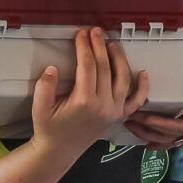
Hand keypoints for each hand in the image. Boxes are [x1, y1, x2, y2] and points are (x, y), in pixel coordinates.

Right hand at [30, 29, 148, 154]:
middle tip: (95, 32)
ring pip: (123, 79)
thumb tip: (52, 68)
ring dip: (119, 59)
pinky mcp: (119, 116)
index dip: (84, 47)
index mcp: (83, 101)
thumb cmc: (49, 129)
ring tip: (111, 44)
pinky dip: (142, 87)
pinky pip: (136, 101)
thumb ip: (44, 87)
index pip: (87, 66)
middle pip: (105, 68)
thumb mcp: (39, 108)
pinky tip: (142, 72)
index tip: (81, 34)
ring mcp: (114, 111)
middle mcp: (103, 105)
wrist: (60, 151)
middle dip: (99, 46)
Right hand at [127, 47, 182, 150]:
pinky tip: (144, 118)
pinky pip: (173, 128)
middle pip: (160, 130)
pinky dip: (158, 124)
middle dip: (141, 127)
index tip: (130, 110)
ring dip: (145, 129)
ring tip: (129, 121)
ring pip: (164, 133)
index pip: (164, 117)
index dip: (147, 117)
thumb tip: (173, 41)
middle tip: (124, 120)